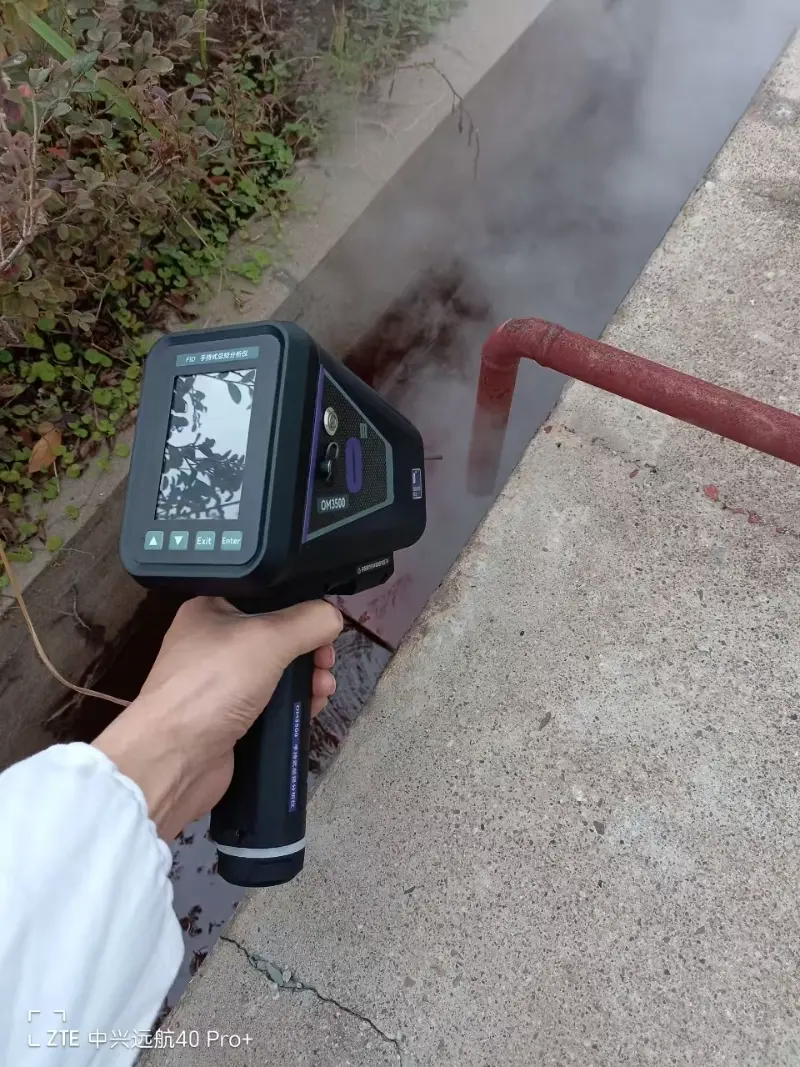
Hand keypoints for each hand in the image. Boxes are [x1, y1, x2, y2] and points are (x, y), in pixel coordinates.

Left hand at [93, 597, 342, 839]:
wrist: (175, 757)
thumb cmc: (213, 684)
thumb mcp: (269, 638)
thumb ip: (309, 621)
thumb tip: (333, 618)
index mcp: (211, 610)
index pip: (266, 597)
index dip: (299, 608)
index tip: (323, 625)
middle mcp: (215, 643)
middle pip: (279, 636)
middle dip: (310, 649)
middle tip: (325, 662)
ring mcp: (222, 684)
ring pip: (280, 672)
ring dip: (308, 678)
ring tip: (322, 689)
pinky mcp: (232, 718)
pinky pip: (274, 703)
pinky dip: (296, 704)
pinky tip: (312, 707)